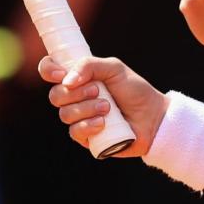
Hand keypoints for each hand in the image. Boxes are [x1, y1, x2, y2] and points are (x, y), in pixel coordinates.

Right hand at [38, 55, 165, 156]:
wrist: (153, 117)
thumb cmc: (135, 90)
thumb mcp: (115, 69)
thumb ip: (89, 65)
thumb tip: (66, 80)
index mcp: (79, 78)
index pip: (50, 71)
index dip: (49, 70)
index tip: (61, 74)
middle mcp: (76, 98)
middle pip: (55, 95)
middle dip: (75, 92)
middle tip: (97, 90)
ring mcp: (79, 118)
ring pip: (65, 114)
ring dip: (86, 108)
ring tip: (108, 107)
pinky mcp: (86, 137)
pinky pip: (74, 132)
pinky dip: (88, 125)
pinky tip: (104, 123)